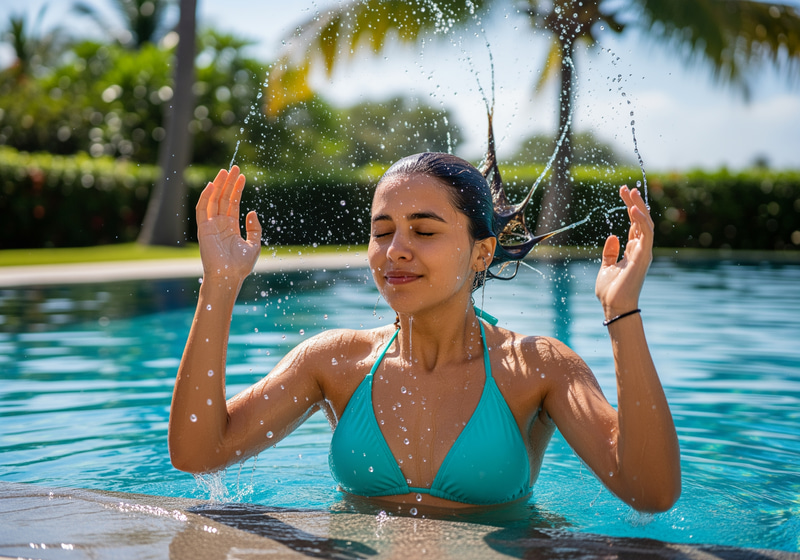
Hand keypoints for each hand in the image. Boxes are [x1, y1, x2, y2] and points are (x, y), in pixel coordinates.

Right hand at [196, 166, 261, 283]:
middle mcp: (219, 224)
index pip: (232, 203)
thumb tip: (252, 212)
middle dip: (228, 182)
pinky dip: (206, 196)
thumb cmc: (241, 265)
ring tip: (225, 171)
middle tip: (234, 167)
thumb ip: (255, 228)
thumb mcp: (254, 244)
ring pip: (213, 200)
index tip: (242, 176)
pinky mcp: (203, 228)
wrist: (229, 276)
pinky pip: (202, 209)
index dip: (237, 189)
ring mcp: (211, 225)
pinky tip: (213, 185)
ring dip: (219, 185)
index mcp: (230, 227)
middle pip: (223, 198)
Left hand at [595, 186, 653, 315]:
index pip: (635, 223)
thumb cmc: (610, 291)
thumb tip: (613, 236)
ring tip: (631, 192)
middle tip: (626, 187)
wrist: (614, 306)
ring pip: (646, 223)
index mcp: (633, 250)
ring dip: (640, 206)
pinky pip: (646, 233)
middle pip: (641, 220)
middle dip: (635, 202)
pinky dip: (642, 220)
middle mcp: (641, 249)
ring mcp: (644, 252)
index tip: (623, 191)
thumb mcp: (607, 267)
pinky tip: (633, 208)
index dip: (631, 206)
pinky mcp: (644, 256)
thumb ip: (610, 252)